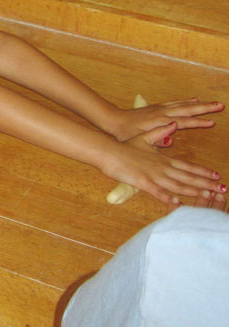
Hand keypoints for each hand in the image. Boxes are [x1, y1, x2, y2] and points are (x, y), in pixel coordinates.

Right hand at [101, 139, 224, 207]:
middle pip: (188, 177)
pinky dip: (168, 197)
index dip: (203, 171)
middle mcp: (161, 167)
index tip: (216, 175)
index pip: (187, 166)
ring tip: (208, 196)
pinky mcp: (142, 182)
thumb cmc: (124, 146)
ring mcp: (152, 175)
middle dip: (206, 184)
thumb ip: (160, 132)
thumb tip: (173, 123)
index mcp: (162, 159)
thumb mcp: (144, 138)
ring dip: (194, 191)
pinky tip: (177, 203)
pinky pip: (157, 192)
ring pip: (177, 185)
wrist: (108, 151)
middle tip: (222, 189)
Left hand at [107, 98, 222, 142]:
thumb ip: (155, 141)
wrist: (113, 120)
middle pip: (187, 108)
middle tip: (220, 106)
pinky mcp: (156, 107)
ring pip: (183, 104)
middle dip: (205, 108)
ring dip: (198, 103)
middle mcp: (161, 112)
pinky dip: (185, 101)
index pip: (183, 121)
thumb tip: (172, 140)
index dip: (198, 123)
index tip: (212, 122)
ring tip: (212, 103)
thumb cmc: (125, 133)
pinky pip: (175, 102)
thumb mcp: (139, 140)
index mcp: (159, 121)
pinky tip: (193, 100)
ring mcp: (159, 108)